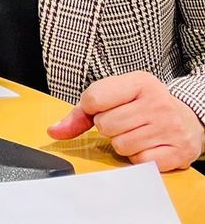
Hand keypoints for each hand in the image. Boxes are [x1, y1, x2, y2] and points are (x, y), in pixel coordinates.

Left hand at [47, 71, 203, 170]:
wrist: (188, 118)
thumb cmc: (144, 105)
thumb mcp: (116, 96)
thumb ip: (81, 113)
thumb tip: (54, 131)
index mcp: (140, 82)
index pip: (93, 99)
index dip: (92, 109)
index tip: (105, 107)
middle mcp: (158, 102)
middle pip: (105, 125)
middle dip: (109, 128)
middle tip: (125, 122)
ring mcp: (170, 128)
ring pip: (120, 145)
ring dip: (123, 143)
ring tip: (137, 133)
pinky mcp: (178, 152)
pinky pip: (139, 161)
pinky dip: (138, 157)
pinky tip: (148, 145)